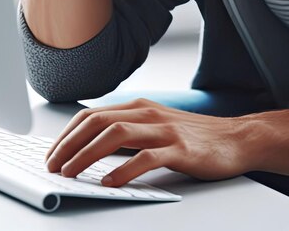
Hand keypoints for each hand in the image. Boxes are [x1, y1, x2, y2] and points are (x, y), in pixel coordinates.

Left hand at [44, 98, 252, 186]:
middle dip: (69, 144)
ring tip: (70, 173)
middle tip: (51, 166)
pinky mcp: (181, 150)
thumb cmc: (195, 136)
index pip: (92, 115)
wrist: (237, 138)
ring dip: (87, 154)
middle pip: (98, 122)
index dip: (67, 134)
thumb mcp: (157, 126)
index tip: (52, 154)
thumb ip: (129, 132)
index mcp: (140, 107)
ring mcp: (165, 130)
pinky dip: (123, 169)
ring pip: (116, 135)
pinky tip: (110, 182)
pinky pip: (146, 157)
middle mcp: (149, 114)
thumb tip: (91, 149)